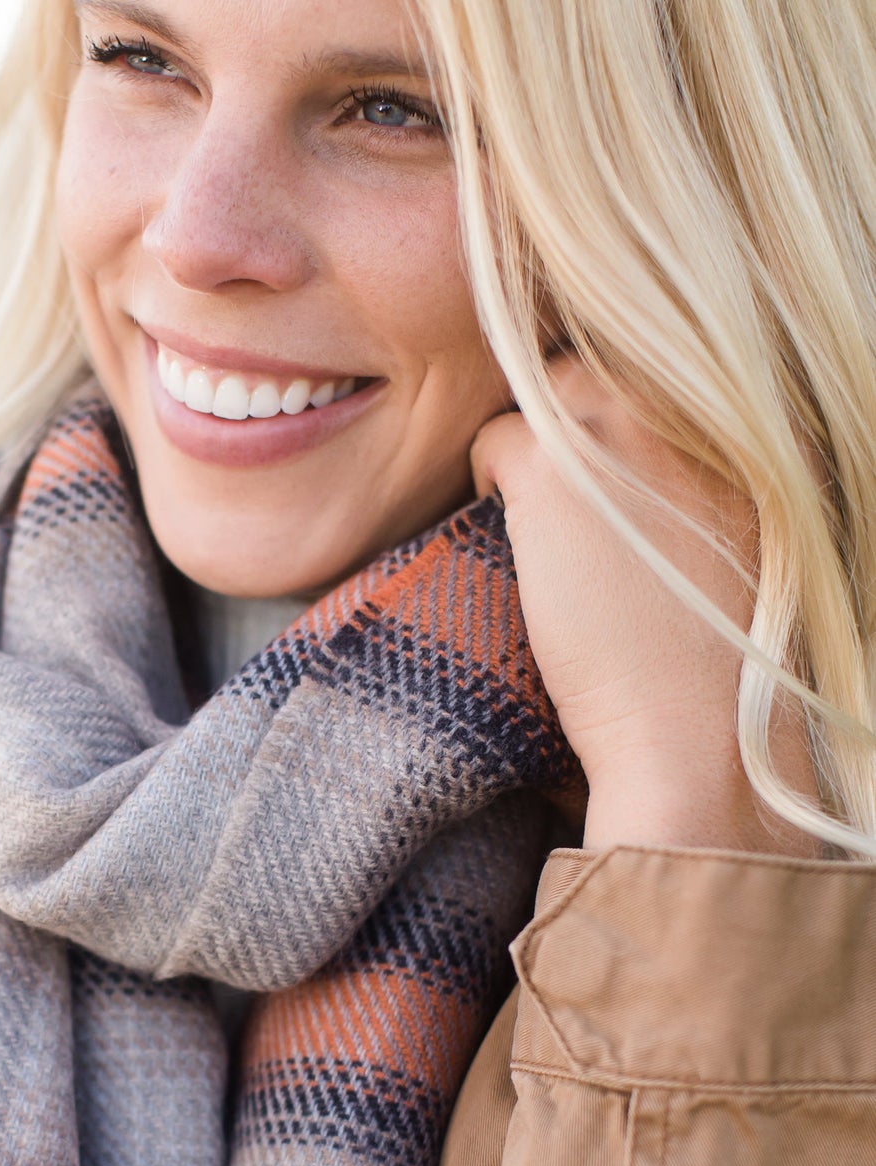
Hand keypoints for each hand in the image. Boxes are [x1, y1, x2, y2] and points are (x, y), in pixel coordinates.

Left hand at [471, 357, 816, 854]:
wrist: (699, 730)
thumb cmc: (720, 661)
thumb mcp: (745, 540)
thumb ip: (708, 478)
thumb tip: (652, 467)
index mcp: (748, 417)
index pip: (655, 367)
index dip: (619, 422)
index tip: (610, 479)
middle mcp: (688, 398)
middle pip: (595, 365)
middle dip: (570, 418)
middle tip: (564, 498)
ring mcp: (617, 425)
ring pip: (542, 390)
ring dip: (530, 445)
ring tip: (537, 520)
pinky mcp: (550, 467)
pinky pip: (490, 439)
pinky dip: (487, 483)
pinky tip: (512, 540)